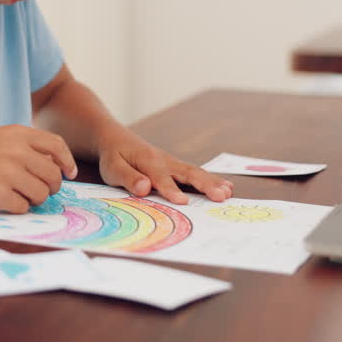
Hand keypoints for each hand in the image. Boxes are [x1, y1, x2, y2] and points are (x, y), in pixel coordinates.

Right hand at [0, 125, 76, 213]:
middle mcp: (16, 152)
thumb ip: (25, 146)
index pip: (56, 146)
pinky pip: (23, 207)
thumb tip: (55, 167)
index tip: (70, 174)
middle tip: (44, 191)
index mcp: (18, 134)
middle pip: (52, 175)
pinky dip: (19, 208)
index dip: (67, 162)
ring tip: (23, 197)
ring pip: (41, 193)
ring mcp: (7, 173)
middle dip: (52, 187)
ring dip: (36, 199)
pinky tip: (7, 202)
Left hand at [96, 128, 232, 204]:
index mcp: (148, 160)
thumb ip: (128, 178)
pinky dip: (211, 179)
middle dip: (205, 185)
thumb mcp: (113, 168)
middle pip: (187, 173)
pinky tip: (226, 186)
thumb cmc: (114, 156)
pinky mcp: (176, 166)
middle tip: (221, 196)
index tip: (183, 202)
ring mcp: (173, 163)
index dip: (171, 190)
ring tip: (228, 193)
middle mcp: (165, 160)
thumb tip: (144, 188)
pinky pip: (195, 173)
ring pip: (195, 172)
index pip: (161, 178)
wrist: (116, 139)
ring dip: (212, 182)